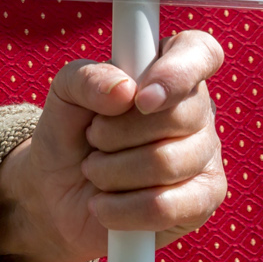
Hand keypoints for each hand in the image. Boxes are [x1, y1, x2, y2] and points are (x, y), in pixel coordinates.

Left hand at [0, 30, 226, 261]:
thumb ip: (85, 79)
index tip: (141, 97)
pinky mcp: (202, 200)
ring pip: (166, 163)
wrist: (56, 192)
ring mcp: (206, 156)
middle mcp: (196, 110)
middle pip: (178, 116)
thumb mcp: (63, 95)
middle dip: (116, 133)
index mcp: (167, 70)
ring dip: (111, 171)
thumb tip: (125, 91)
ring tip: (95, 170)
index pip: (200, 52)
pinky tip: (103, 205)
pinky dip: (122, 208)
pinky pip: (167, 206)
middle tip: (93, 138)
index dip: (177, 73)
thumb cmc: (69, 132)